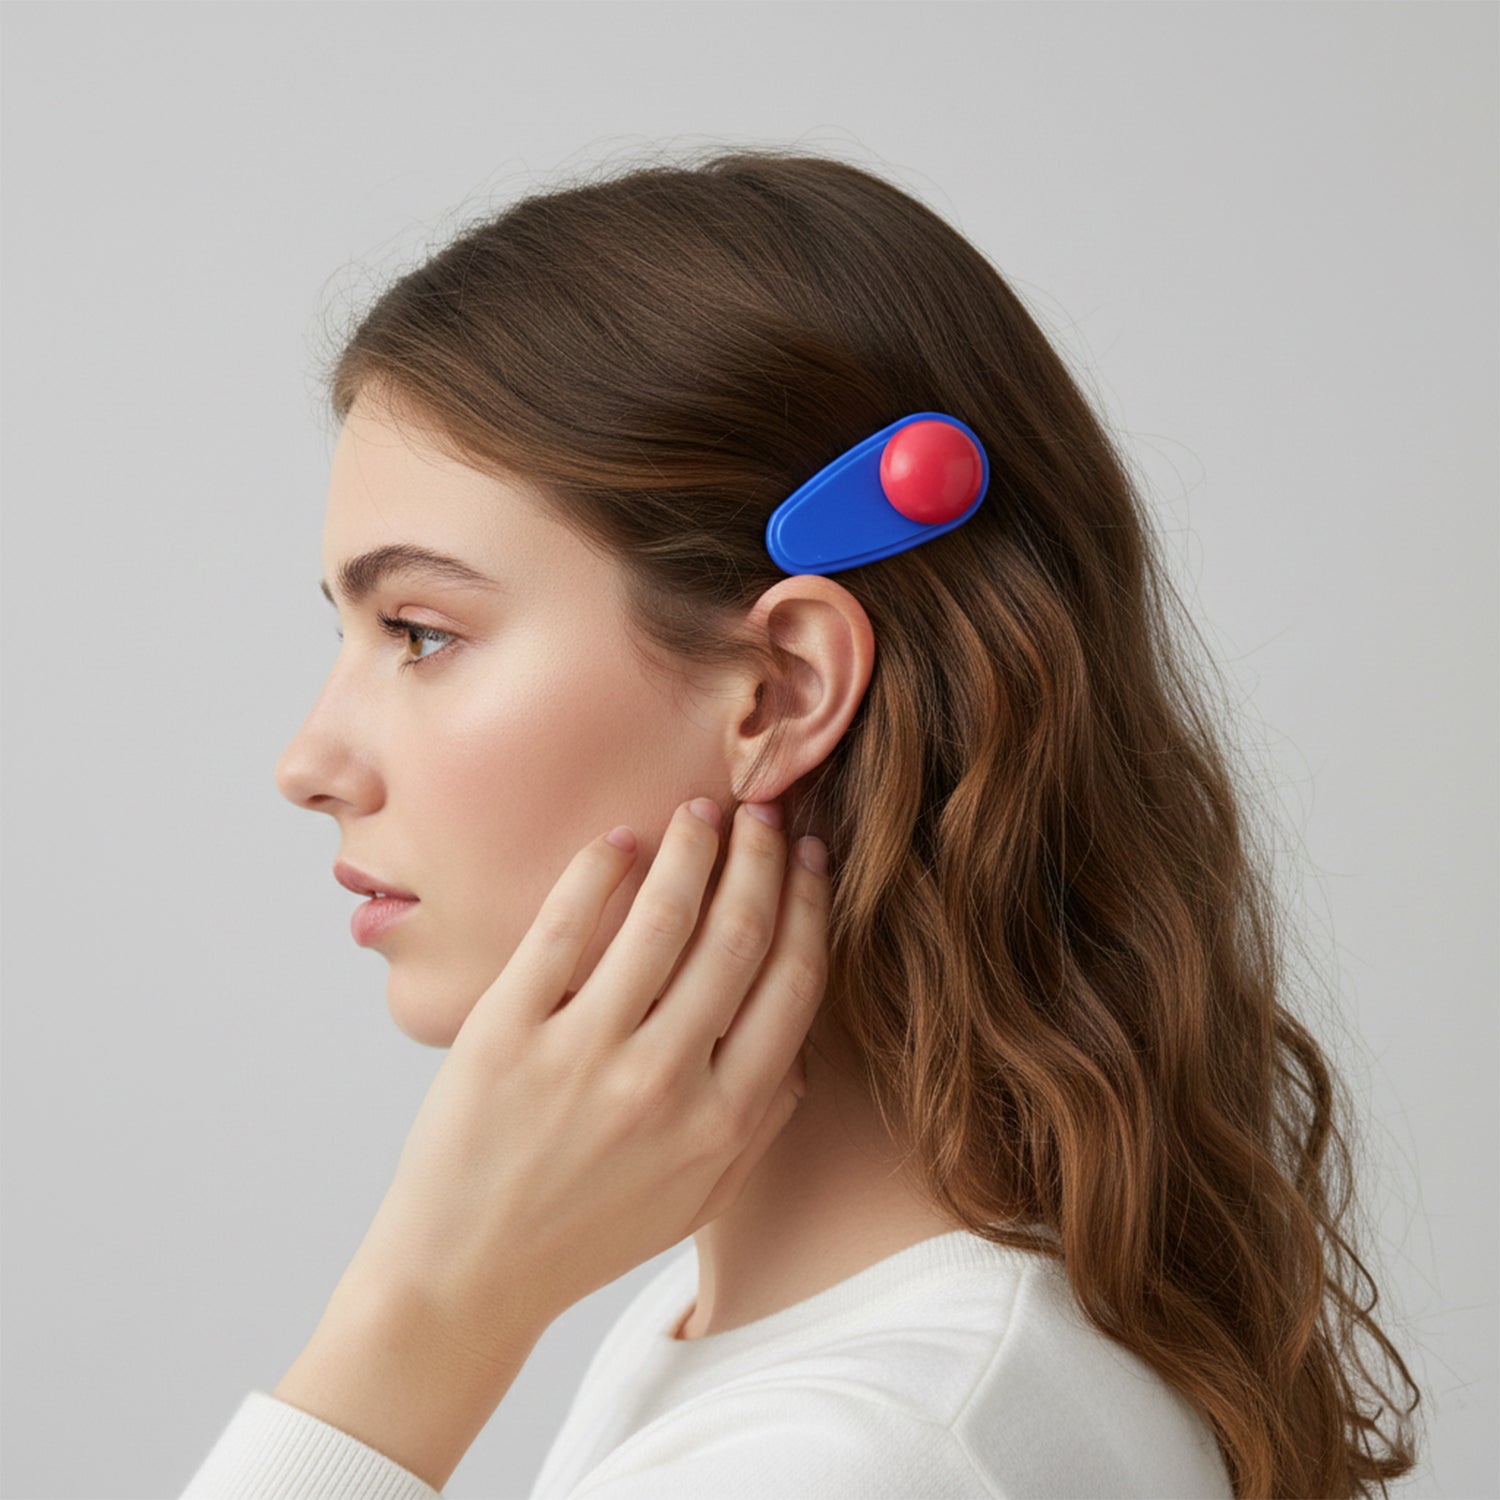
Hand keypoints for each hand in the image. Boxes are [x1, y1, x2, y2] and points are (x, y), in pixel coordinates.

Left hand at [340, 797, 829, 1370]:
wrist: (466, 1274)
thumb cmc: (586, 1234)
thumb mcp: (697, 1200)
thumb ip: (758, 1126)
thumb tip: (800, 1050)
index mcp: (722, 1120)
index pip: (791, 984)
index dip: (810, 906)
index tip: (812, 858)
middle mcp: (664, 1081)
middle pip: (737, 935)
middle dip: (761, 858)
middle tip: (763, 812)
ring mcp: (584, 1053)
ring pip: (662, 918)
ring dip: (693, 848)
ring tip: (702, 811)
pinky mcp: (507, 1032)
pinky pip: (563, 927)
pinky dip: (599, 870)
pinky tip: (622, 840)